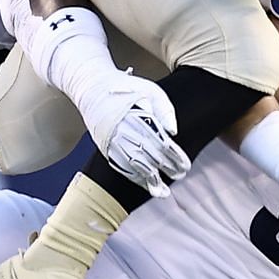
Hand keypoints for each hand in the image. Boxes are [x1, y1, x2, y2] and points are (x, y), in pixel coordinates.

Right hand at [78, 72, 187, 197]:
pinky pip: (120, 165)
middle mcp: (124, 130)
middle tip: (180, 175)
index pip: (160, 141)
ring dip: (149, 180)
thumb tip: (174, 132)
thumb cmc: (127, 87)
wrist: (93, 86)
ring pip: (133, 164)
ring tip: (162, 191)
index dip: (174, 155)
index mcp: (137, 116)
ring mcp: (112, 140)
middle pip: (148, 155)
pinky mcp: (105, 146)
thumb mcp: (150, 90)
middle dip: (166, 168)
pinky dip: (133, 177)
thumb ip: (165, 109)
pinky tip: (144, 183)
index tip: (185, 164)